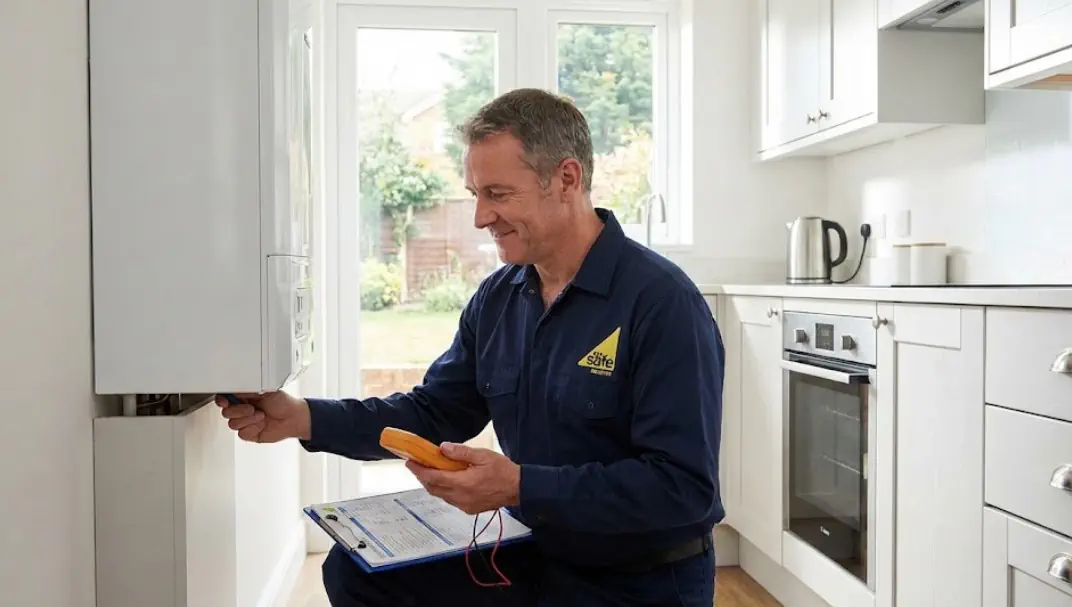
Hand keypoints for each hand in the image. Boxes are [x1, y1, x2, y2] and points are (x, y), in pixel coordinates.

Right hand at [215, 391, 310, 442]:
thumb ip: (248, 390)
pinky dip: (253, 428)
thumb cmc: (282, 402)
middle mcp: (242, 410)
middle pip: (226, 413)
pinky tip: (262, 424)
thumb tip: (235, 388)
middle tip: (252, 408)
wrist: (293, 417)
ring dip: (248, 419)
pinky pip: (242, 433)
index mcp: (243, 397)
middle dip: (238, 410)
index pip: (224, 399)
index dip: (221, 401)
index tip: (225, 401)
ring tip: (261, 415)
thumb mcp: (265, 390)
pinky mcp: (250, 433)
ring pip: (233, 424)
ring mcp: (245, 422)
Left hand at [406, 443, 520, 514]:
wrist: (518, 489)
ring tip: (428, 472)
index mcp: (463, 483)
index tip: (410, 462)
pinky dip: (443, 490)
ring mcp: (464, 505)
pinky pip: (450, 500)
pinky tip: (445, 481)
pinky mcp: (469, 509)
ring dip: (432, 484)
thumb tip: (443, 447)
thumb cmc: (502, 471)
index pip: (433, 478)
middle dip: (422, 477)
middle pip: (433, 488)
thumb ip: (461, 452)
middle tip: (416, 465)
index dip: (419, 470)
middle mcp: (460, 497)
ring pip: (440, 495)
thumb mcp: (482, 455)